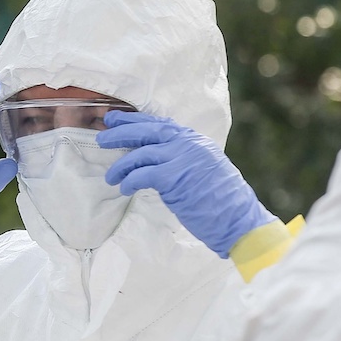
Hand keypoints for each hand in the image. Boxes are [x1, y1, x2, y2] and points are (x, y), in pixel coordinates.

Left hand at [97, 111, 274, 256]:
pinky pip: (142, 174)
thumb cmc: (222, 202)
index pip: (159, 124)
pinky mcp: (174, 178)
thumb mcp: (204, 170)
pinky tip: (124, 188)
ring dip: (121, 165)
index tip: (116, 120)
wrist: (239, 220)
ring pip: (140, 153)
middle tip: (101, 137)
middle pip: (146, 131)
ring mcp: (181, 158)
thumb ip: (183, 160)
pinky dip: (129, 181)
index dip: (135, 121)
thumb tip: (154, 159)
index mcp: (195, 140)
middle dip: (121, 132)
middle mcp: (188, 144)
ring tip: (111, 176)